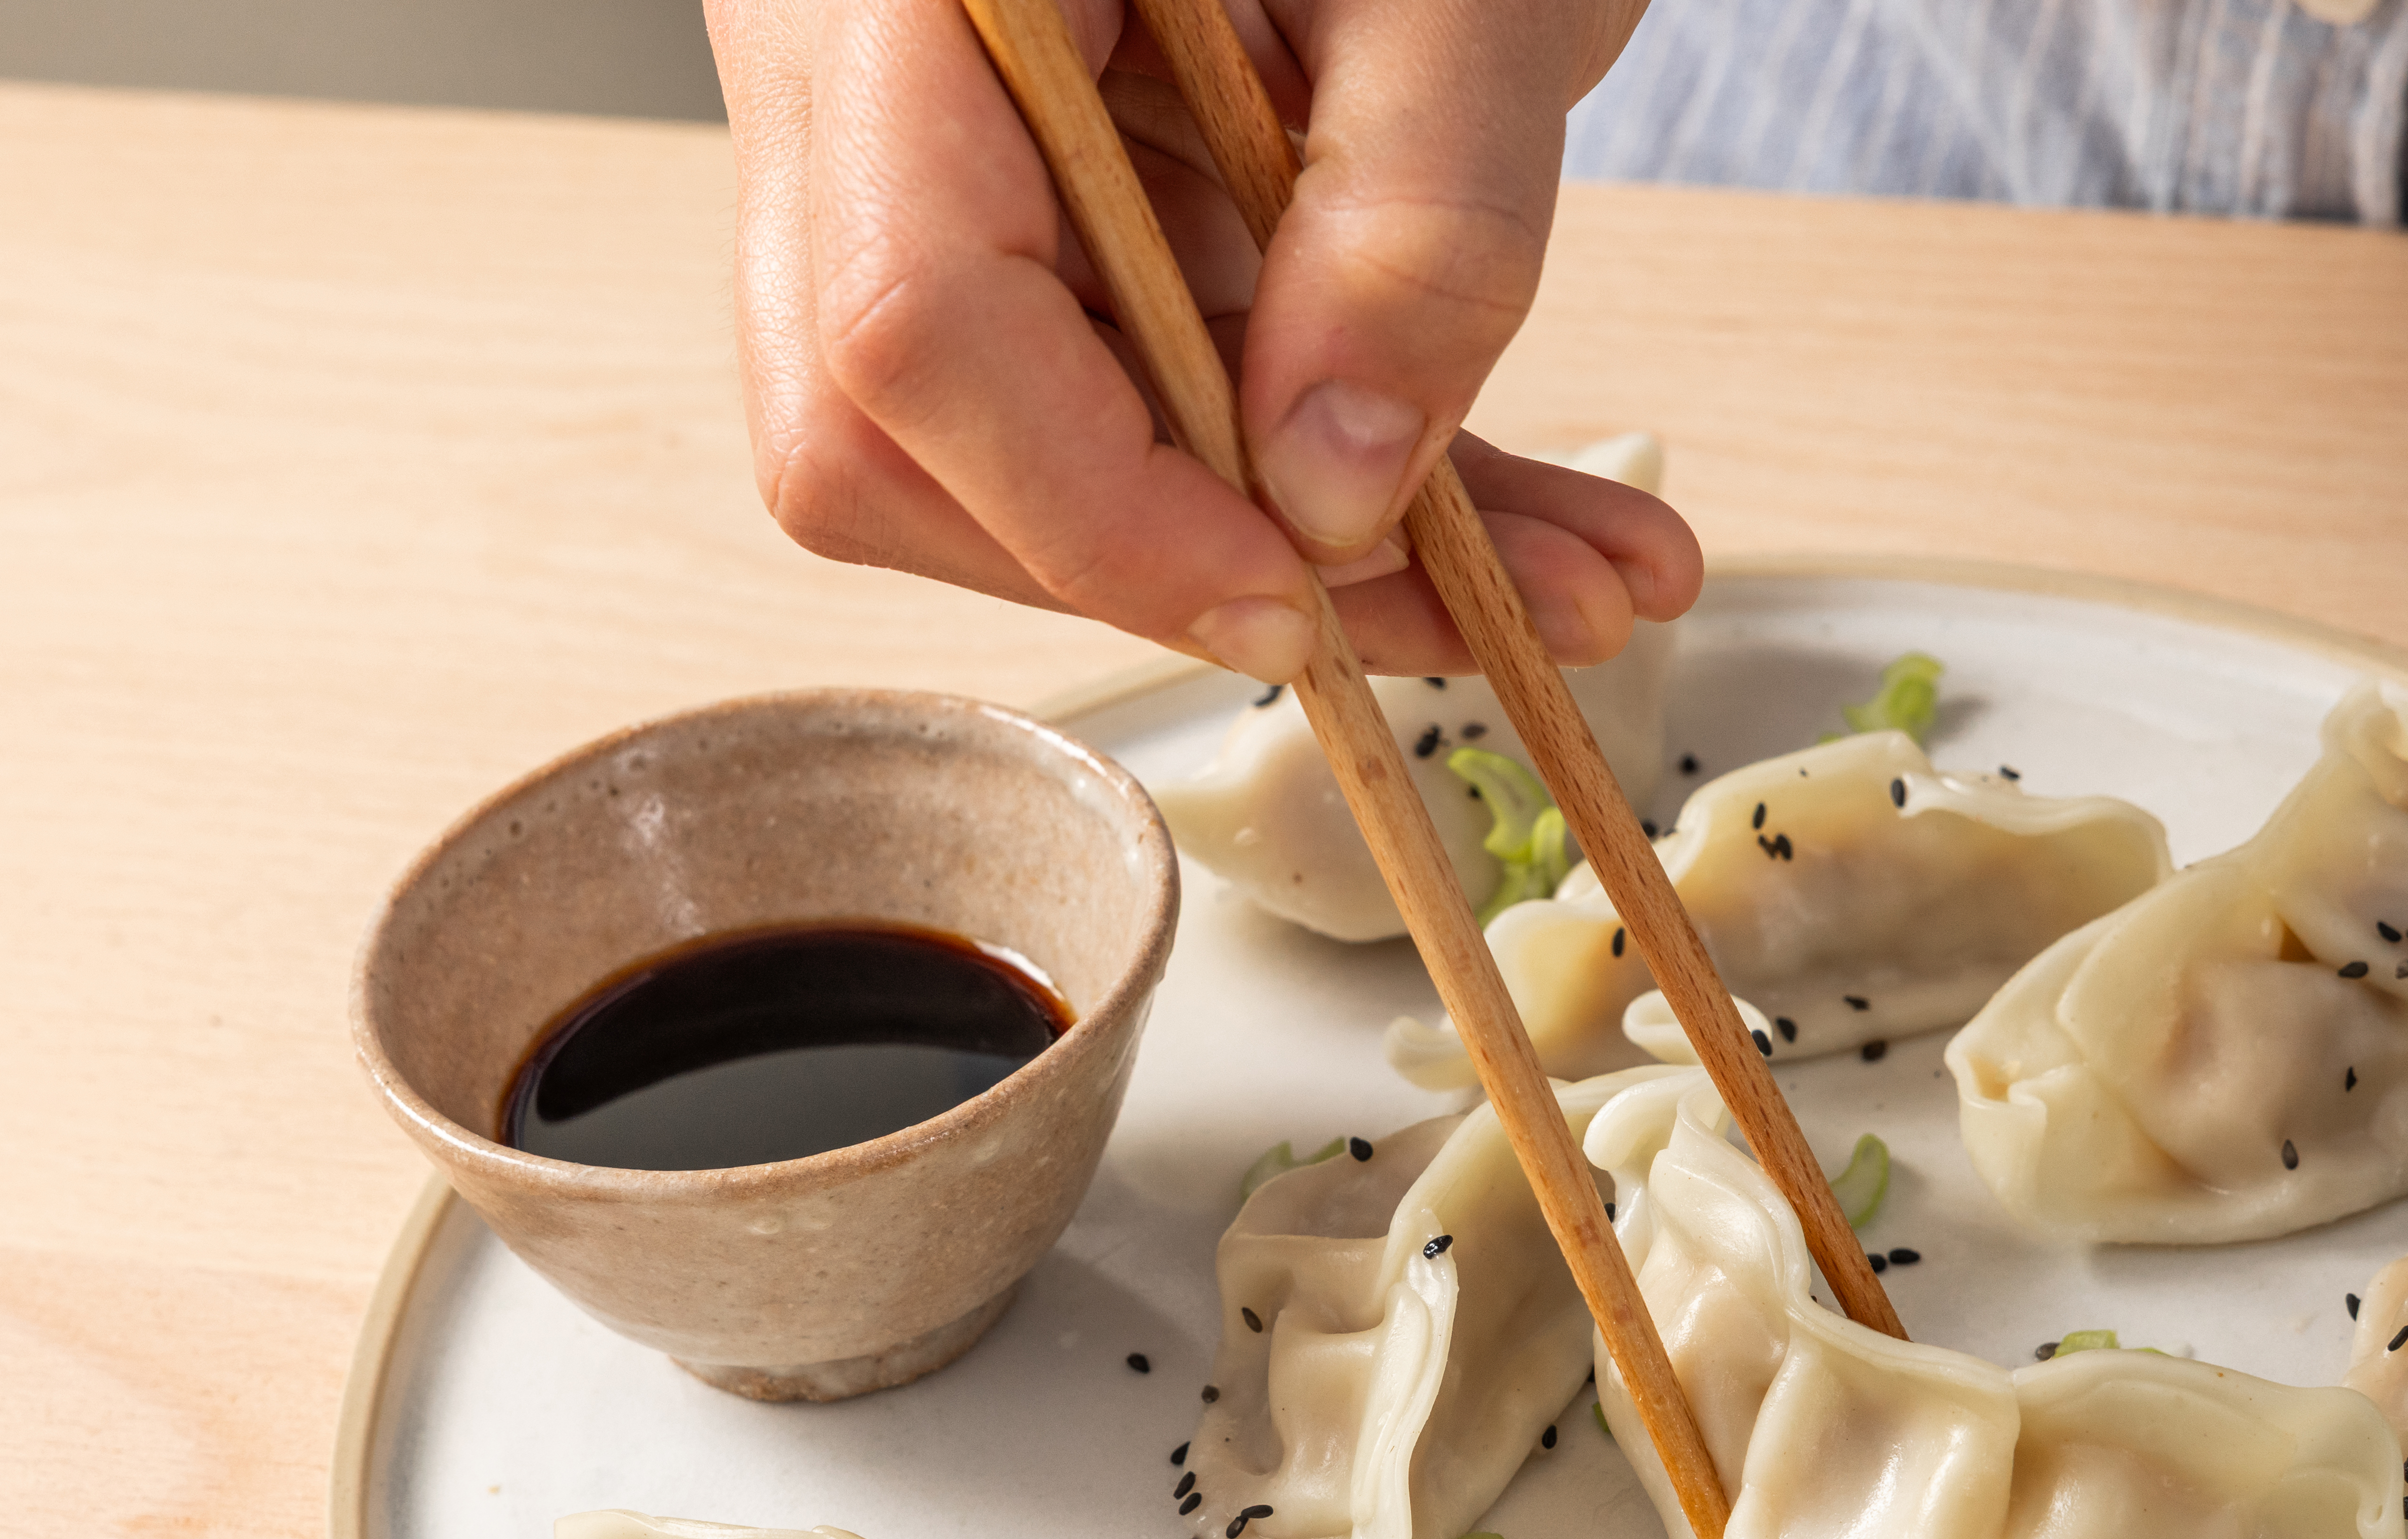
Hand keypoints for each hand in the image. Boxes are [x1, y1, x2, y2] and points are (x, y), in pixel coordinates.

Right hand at [705, 0, 1693, 679]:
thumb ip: (1421, 220)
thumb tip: (1337, 496)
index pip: (911, 320)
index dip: (1099, 509)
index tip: (1294, 595)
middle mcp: (854, 66)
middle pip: (895, 433)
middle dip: (1171, 561)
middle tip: (1451, 603)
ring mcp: (912, 153)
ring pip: (1004, 459)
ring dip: (1284, 555)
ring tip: (1553, 582)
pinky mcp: (1019, 219)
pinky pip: (1121, 407)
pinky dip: (1320, 495)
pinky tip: (1514, 544)